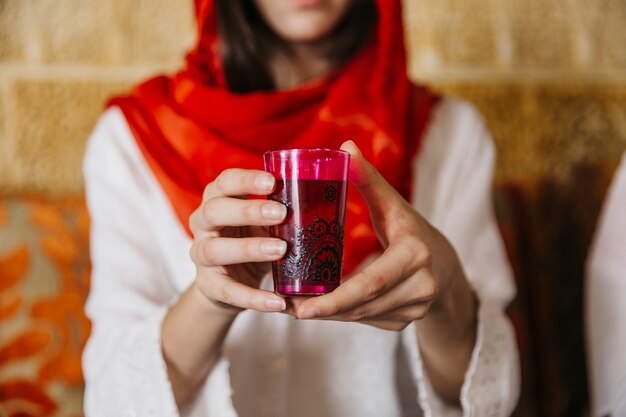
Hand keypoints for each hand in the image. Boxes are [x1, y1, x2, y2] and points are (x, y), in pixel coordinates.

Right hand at [189, 168, 287, 312]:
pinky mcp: (208, 284)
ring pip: (215, 250)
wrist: (229, 281)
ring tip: (280, 250)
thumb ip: (282, 212)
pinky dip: (254, 298)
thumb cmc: (251, 238)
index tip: (273, 181)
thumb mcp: (263, 221)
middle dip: (247, 211)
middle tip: (281, 213)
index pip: (225, 182)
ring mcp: (201, 254)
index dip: (245, 180)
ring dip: (249, 249)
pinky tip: (278, 302)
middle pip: (214, 211)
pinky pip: (228, 291)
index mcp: (218, 199)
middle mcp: (203, 223)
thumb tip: (328, 205)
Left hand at [292, 141, 462, 330]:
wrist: (444, 264)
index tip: (300, 308)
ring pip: (362, 317)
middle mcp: (421, 286)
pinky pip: (368, 321)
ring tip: (294, 308)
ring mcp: (416, 308)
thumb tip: (345, 145)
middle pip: (363, 305)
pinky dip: (342, 316)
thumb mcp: (392, 204)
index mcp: (414, 254)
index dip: (335, 299)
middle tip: (287, 308)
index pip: (371, 282)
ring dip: (328, 315)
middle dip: (323, 310)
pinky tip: (320, 309)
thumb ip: (368, 179)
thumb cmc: (410, 229)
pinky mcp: (407, 321)